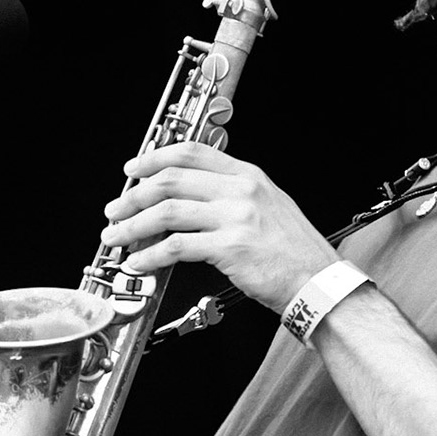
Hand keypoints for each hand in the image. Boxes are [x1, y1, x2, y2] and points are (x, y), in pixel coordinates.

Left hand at [105, 141, 339, 310]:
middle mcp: (241, 190)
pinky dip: (150, 255)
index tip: (134, 169)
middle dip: (134, 195)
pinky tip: (139, 262)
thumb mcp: (269, 207)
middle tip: (115, 209)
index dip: (155, 158)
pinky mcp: (230, 248)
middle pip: (171, 180)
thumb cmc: (296, 253)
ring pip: (167, 211)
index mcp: (249, 175)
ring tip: (116, 238)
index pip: (192, 153)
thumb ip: (233, 197)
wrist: (320, 283)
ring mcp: (235, 218)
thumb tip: (189, 201)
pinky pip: (176, 247)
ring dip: (133, 225)